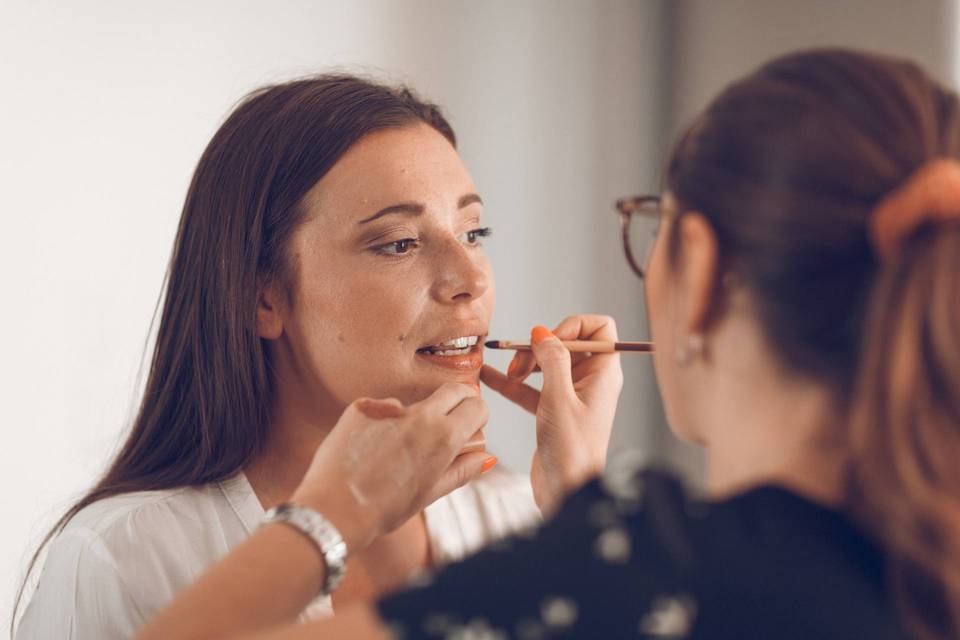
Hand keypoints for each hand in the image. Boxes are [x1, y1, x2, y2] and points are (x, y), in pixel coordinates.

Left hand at [290, 383, 492, 552]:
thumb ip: (462, 470)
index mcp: (444, 437)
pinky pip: (381, 407)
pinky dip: (382, 421)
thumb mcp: (430, 493)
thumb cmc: (383, 509)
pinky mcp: (362, 407)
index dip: (478, 414)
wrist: (334, 510)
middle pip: (453, 390)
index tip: (471, 424)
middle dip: (460, 399)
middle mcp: (421, 415)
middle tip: (451, 417)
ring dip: (417, 416)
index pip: (477, 406)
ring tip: (398, 449)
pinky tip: (370, 447)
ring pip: (416, 402)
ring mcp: (389, 408)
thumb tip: (488, 457)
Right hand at [481, 315, 622, 513]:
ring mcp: (572, 397)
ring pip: (547, 365)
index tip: (548, 340)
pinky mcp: (553, 413)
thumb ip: (552, 360)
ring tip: (507, 372)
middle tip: (520, 362)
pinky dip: (513, 382)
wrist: (566, 495)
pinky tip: (488, 377)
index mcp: (604, 374)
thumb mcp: (560, 398)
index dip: (572, 326)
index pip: (598, 329)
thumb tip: (542, 332)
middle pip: (567, 344)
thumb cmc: (573, 452)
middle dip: (540, 347)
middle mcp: (591, 382)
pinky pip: (532, 388)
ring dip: (525, 364)